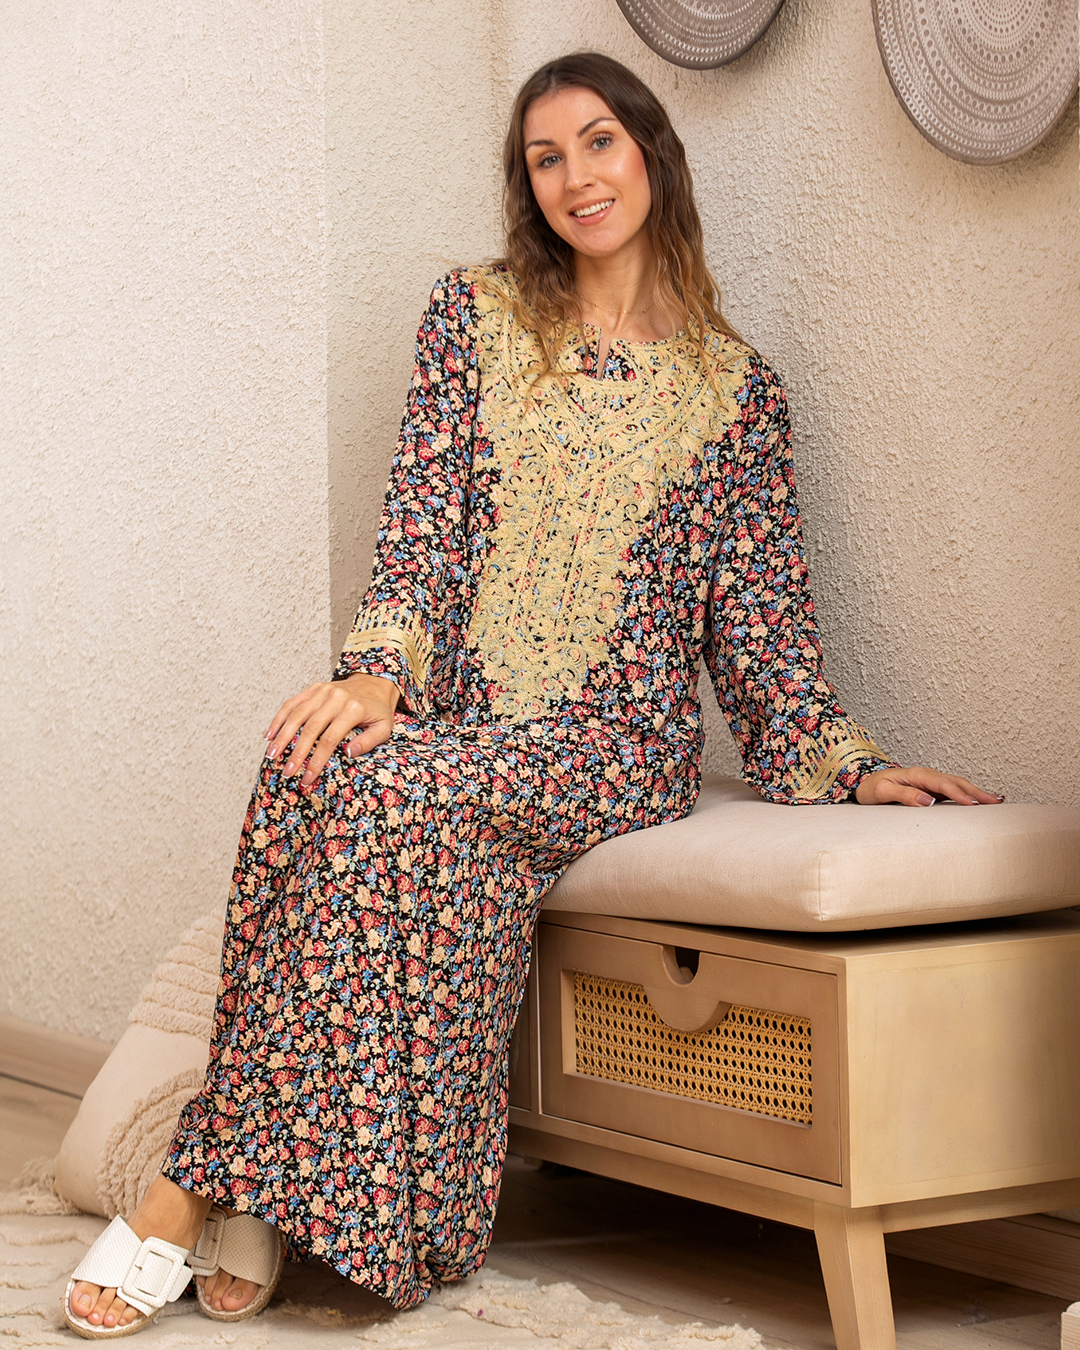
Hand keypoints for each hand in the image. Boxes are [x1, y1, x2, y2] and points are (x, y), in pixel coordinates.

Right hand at [264, 673, 399, 787]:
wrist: (376, 683)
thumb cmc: (378, 710)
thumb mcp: (384, 728)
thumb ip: (369, 741)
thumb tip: (348, 753)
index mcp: (353, 709)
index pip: (330, 739)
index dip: (316, 760)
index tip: (308, 778)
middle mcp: (336, 698)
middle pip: (310, 728)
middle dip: (296, 753)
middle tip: (287, 772)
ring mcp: (323, 691)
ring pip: (297, 715)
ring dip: (282, 736)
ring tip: (272, 755)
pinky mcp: (314, 688)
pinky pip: (293, 702)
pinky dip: (279, 718)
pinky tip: (270, 734)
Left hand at [855, 766, 1004, 806]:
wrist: (865, 782)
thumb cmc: (872, 788)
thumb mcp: (882, 793)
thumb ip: (903, 795)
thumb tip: (928, 800)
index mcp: (916, 775)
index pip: (941, 784)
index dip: (958, 794)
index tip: (972, 804)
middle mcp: (926, 775)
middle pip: (956, 782)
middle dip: (976, 791)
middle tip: (996, 802)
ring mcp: (931, 780)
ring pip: (958, 784)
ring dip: (977, 791)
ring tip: (997, 800)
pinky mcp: (932, 787)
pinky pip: (954, 789)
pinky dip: (969, 793)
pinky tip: (981, 800)